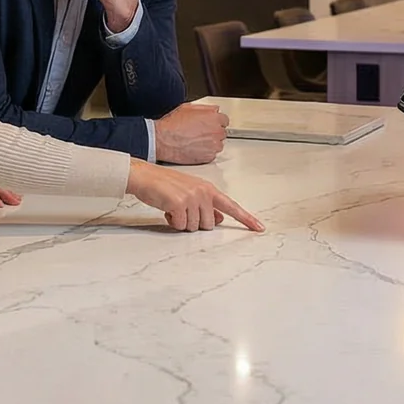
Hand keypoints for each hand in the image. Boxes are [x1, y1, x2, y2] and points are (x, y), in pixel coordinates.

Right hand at [126, 159, 263, 232]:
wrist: (144, 176)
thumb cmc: (164, 184)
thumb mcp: (190, 191)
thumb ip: (207, 205)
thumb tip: (219, 219)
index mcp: (208, 188)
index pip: (232, 206)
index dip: (246, 219)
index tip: (258, 228)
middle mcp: (203, 192)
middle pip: (209, 225)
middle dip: (195, 223)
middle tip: (181, 211)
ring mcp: (192, 197)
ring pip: (195, 227)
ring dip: (182, 223)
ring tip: (172, 208)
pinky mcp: (179, 203)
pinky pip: (180, 226)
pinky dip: (172, 222)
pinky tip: (166, 210)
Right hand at [154, 103, 227, 164]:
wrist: (164, 140)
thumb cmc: (172, 124)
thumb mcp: (187, 108)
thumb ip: (205, 108)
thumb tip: (213, 109)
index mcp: (213, 117)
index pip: (224, 120)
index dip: (216, 122)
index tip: (210, 124)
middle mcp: (216, 131)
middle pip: (221, 132)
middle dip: (213, 132)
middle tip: (200, 133)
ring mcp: (214, 145)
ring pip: (218, 144)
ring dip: (210, 143)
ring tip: (196, 141)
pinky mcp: (209, 157)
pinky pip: (212, 154)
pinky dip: (206, 152)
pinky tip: (195, 148)